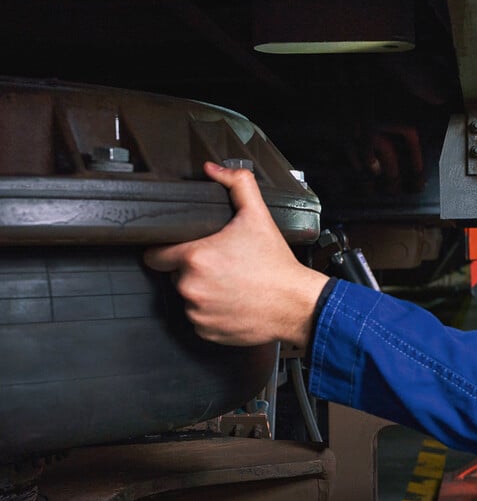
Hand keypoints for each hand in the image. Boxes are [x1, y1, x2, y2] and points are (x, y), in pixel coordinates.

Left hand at [143, 161, 327, 347]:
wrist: (296, 304)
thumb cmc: (276, 265)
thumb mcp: (258, 216)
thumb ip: (236, 185)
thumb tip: (215, 169)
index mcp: (195, 257)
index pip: (155, 254)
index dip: (168, 249)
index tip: (183, 249)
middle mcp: (191, 287)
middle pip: (176, 275)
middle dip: (193, 270)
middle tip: (222, 265)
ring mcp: (197, 312)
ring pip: (188, 298)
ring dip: (203, 292)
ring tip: (230, 284)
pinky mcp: (207, 331)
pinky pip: (199, 320)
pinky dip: (212, 313)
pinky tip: (232, 302)